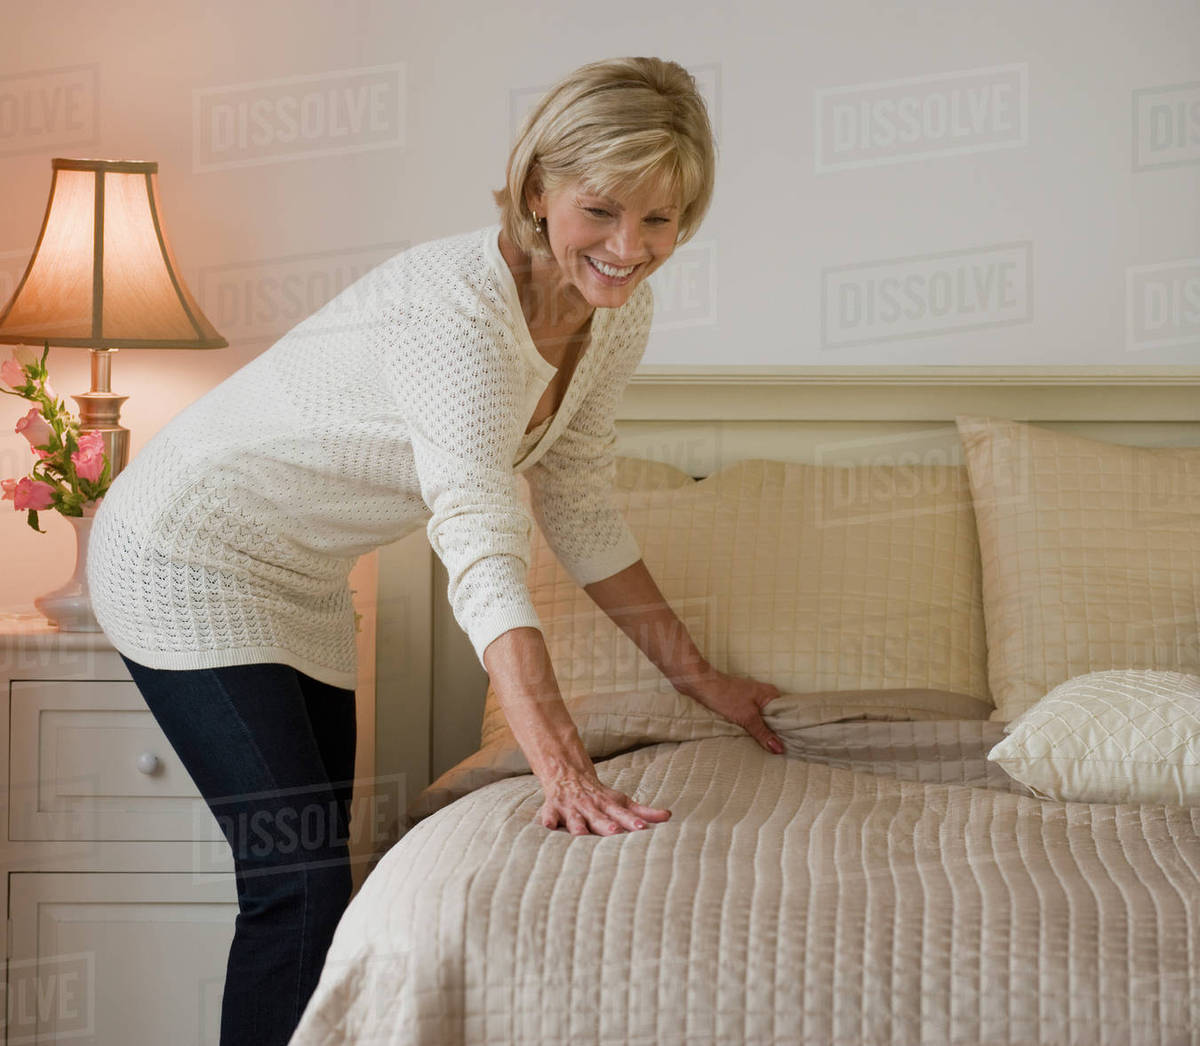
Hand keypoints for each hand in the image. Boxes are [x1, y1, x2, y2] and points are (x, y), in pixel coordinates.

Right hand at [535, 767, 671, 835]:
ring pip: (575, 819)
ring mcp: (571, 808)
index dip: (632, 821)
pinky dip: (547, 819)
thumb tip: (668, 817)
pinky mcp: (553, 809)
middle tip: (614, 831)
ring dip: (578, 825)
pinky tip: (548, 825)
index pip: (622, 814)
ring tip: (581, 834)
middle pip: (599, 817)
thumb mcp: (621, 801)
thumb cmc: (599, 796)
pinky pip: (548, 815)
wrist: (568, 773)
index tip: (642, 828)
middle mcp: (590, 807)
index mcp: (608, 806)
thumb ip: (643, 812)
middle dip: (605, 825)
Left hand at [675, 665, 783, 753]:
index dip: (791, 729)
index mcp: (771, 694)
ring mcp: (752, 700)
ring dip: (764, 732)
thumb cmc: (724, 695)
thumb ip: (762, 732)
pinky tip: (755, 741)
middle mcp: (764, 696)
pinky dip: (754, 729)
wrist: (700, 684)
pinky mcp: (741, 704)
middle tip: (783, 752)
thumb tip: (779, 749)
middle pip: (776, 718)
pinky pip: (752, 719)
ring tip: (771, 750)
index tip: (796, 745)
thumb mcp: (747, 717)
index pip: (788, 714)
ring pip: (763, 720)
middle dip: (777, 733)